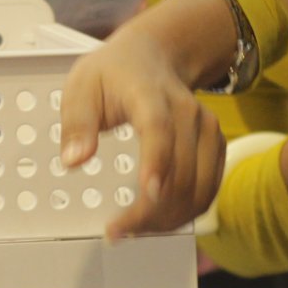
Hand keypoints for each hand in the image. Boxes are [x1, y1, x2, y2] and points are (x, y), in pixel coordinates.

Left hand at [62, 1, 229, 241]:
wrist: (154, 55)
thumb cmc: (112, 73)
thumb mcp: (81, 87)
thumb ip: (77, 124)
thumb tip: (73, 161)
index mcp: (150, 94)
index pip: (159, 129)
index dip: (157, 163)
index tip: (146, 195)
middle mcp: (187, 113)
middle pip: (181, 170)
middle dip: (152, 211)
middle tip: (118, 232)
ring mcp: (207, 130)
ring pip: (200, 187)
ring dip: (170, 218)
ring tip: (134, 232)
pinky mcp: (215, 146)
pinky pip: (208, 189)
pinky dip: (186, 212)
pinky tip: (158, 222)